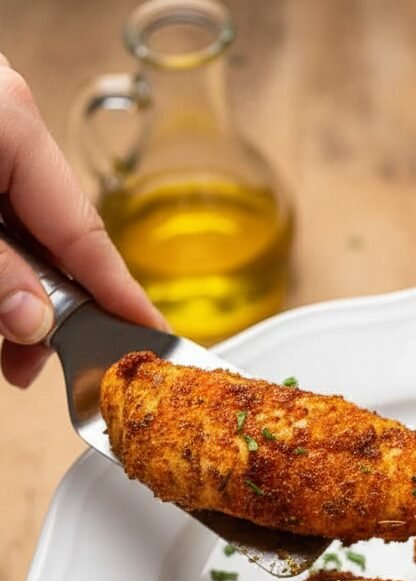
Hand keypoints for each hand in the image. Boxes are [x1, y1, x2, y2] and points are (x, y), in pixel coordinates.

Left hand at [0, 57, 164, 387]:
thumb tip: (33, 323)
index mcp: (14, 125)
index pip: (86, 233)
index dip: (119, 297)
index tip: (149, 339)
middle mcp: (3, 125)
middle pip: (51, 237)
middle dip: (44, 310)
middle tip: (30, 368)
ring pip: (14, 234)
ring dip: (8, 295)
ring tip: (0, 347)